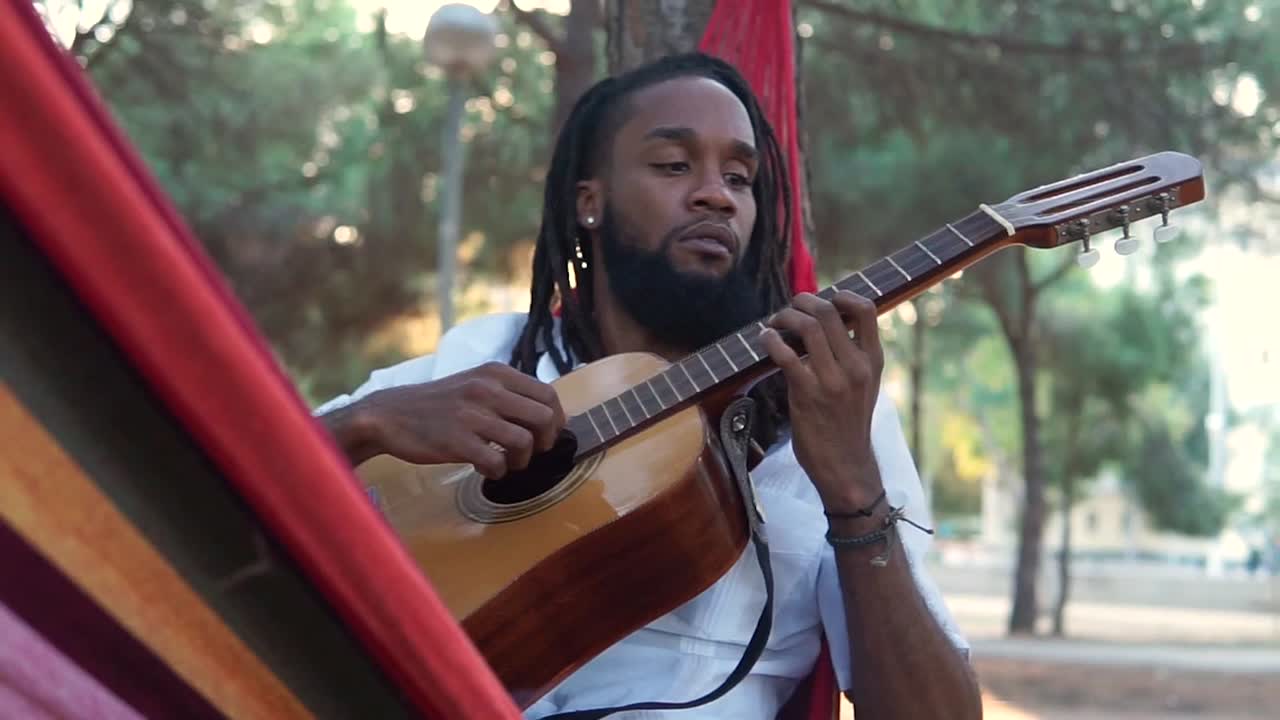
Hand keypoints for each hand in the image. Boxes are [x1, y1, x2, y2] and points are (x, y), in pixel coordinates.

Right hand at [342, 362, 565, 477]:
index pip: (548, 394)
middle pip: (545, 418)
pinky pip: (496, 463)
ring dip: (522, 460)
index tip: (546, 434)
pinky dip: (497, 472)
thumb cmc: (438, 404)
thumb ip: (509, 394)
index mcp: (496, 373)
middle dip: (545, 441)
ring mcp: (472, 415)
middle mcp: (488, 389)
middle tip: (531, 452)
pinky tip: (486, 469)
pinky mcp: (457, 441)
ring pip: (525, 442)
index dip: (556, 420)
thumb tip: (550, 416)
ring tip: (507, 463)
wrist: (390, 415)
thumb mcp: (475, 383)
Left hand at [760, 291, 884, 510]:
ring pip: (807, 327)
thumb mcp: (864, 386)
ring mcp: (833, 380)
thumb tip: (824, 324)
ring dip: (784, 317)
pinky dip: (770, 339)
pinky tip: (764, 339)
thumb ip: (851, 356)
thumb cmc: (848, 424)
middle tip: (789, 308)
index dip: (843, 295)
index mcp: (872, 360)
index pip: (867, 309)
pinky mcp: (808, 394)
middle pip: (829, 312)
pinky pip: (785, 354)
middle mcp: (856, 366)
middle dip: (802, 302)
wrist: (846, 466)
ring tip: (774, 323)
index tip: (825, 299)